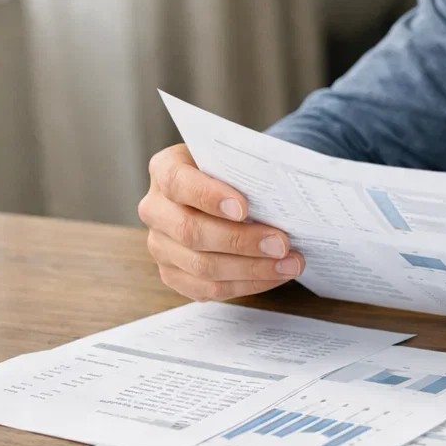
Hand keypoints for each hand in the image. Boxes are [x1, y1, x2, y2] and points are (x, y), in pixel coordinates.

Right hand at [138, 143, 303, 300]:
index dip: (209, 197)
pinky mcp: (173, 273)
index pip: (178, 183)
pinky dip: (246, 285)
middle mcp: (156, 209)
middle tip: (281, 244)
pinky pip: (207, 289)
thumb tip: (280, 187)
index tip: (243, 208)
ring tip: (289, 264)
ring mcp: (160, 245)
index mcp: (165, 170)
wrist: (219, 189)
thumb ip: (244, 166)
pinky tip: (274, 276)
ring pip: (201, 267)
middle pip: (191, 232)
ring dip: (252, 269)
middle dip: (241, 241)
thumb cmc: (230, 170)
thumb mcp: (231, 156)